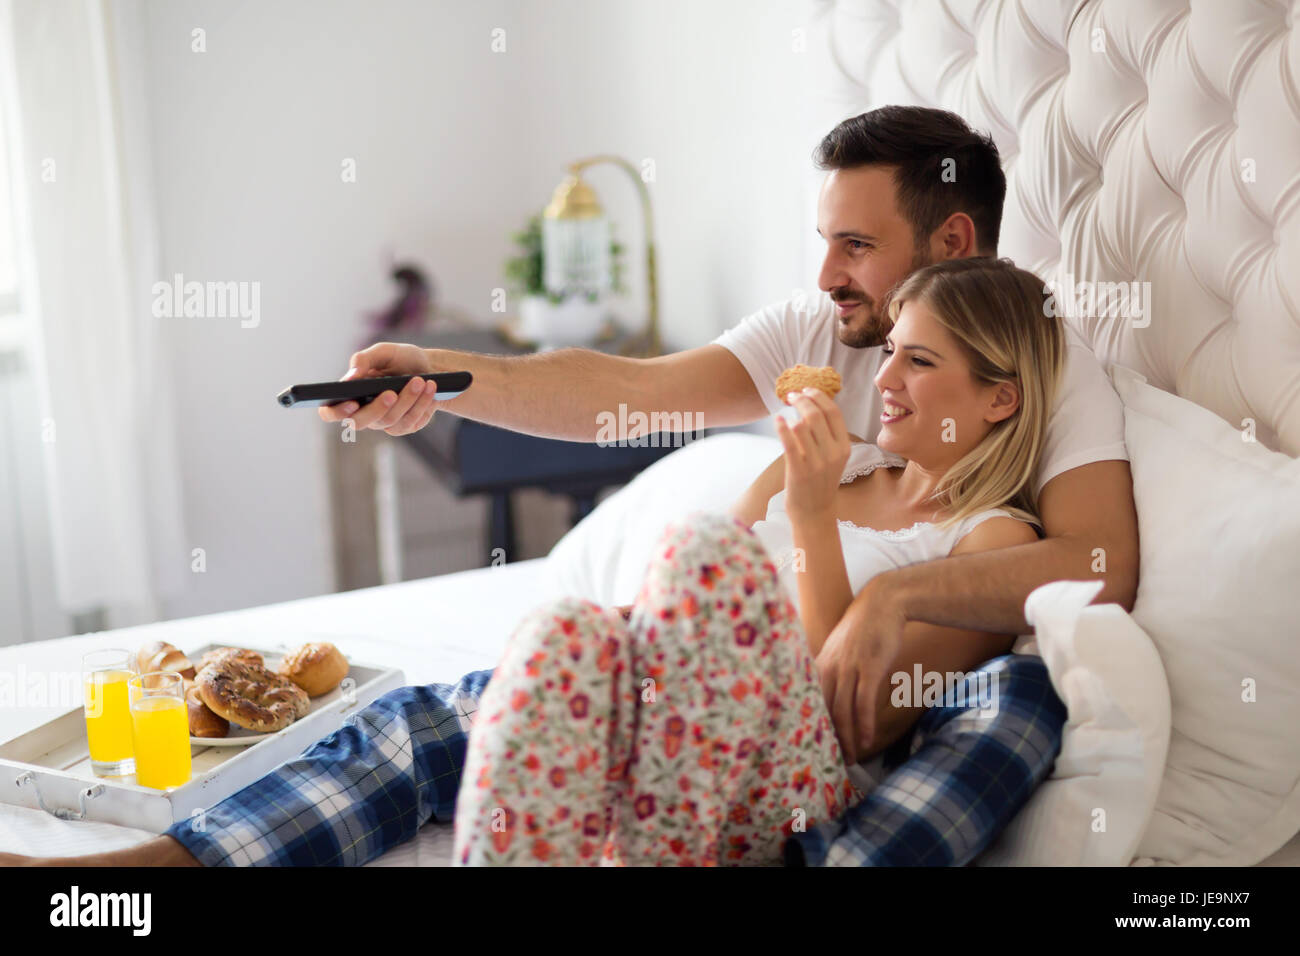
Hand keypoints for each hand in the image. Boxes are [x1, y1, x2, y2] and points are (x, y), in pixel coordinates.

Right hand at [317, 342, 436, 435]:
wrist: (430, 368)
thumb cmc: (401, 359)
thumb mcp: (383, 352)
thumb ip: (363, 359)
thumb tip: (350, 377)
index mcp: (350, 394)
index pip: (330, 412)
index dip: (336, 412)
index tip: (351, 402)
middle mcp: (364, 412)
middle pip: (360, 423)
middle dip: (377, 408)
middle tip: (391, 393)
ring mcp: (385, 422)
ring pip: (391, 420)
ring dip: (407, 400)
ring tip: (420, 380)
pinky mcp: (405, 426)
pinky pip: (411, 421)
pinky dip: (421, 403)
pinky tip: (429, 389)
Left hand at [774, 387, 850, 522]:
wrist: (815, 512)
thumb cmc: (820, 482)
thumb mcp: (832, 458)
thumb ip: (826, 435)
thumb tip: (810, 407)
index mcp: (844, 447)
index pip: (834, 412)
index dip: (819, 396)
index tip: (807, 389)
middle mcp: (833, 454)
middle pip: (816, 415)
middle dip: (802, 400)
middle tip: (791, 395)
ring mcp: (816, 463)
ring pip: (802, 426)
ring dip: (792, 413)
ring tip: (785, 412)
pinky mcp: (799, 471)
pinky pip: (789, 442)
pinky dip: (782, 427)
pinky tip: (778, 420)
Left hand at [814, 576, 906, 761]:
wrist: (883, 603)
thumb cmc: (863, 629)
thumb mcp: (840, 650)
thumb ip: (833, 672)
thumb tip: (834, 697)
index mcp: (819, 665)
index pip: (809, 703)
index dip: (810, 727)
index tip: (813, 747)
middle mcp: (829, 668)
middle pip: (823, 712)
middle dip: (828, 740)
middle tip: (832, 762)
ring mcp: (848, 668)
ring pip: (842, 711)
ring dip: (847, 739)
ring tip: (851, 759)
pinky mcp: (869, 667)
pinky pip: (863, 702)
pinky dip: (865, 724)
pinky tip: (867, 741)